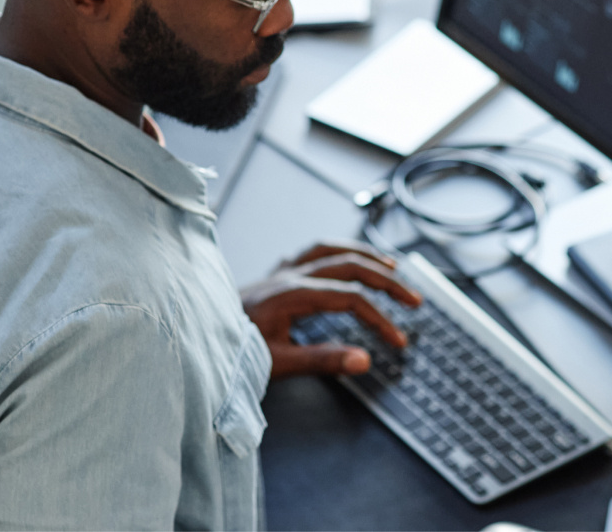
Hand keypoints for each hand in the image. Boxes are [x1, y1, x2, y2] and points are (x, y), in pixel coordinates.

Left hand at [241, 242, 421, 378]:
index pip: (350, 299)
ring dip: (364, 255)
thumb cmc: (232, 349)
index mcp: (292, 294)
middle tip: (413, 298)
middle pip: (348, 265)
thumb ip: (322, 361)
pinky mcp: (274, 274)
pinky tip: (344, 258)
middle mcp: (288, 274)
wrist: (197, 332)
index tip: (398, 341)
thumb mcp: (277, 362)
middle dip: (386, 279)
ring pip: (330, 249)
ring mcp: (280, 270)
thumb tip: (364, 361)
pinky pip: (311, 252)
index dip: (379, 318)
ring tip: (391, 265)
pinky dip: (335, 251)